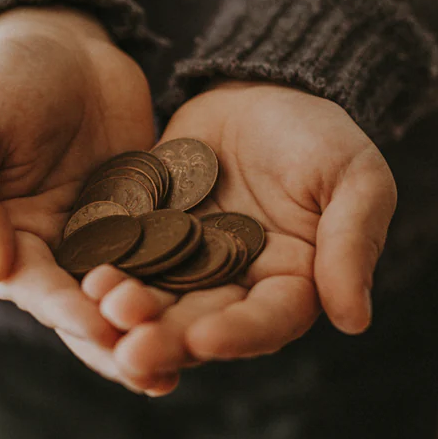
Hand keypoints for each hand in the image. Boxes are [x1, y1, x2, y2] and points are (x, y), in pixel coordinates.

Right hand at [0, 8, 153, 365]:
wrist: (62, 42)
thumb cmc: (2, 82)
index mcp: (7, 240)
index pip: (36, 288)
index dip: (65, 310)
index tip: (100, 327)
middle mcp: (57, 250)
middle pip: (87, 308)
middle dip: (117, 340)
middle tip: (153, 370)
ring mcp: (107, 236)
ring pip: (132, 292)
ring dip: (155, 326)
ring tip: (188, 357)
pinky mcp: (149, 217)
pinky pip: (168, 253)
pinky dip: (188, 281)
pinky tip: (219, 303)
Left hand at [91, 81, 397, 390]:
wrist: (259, 88)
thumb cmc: (320, 133)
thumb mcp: (354, 178)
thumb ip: (352, 243)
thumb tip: (354, 320)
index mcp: (292, 284)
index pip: (267, 321)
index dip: (237, 335)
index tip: (204, 339)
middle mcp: (235, 287)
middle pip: (201, 324)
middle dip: (167, 338)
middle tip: (130, 350)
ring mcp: (185, 264)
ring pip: (156, 300)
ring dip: (129, 313)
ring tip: (102, 309)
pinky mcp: (146, 236)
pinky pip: (124, 258)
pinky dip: (105, 270)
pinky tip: (83, 277)